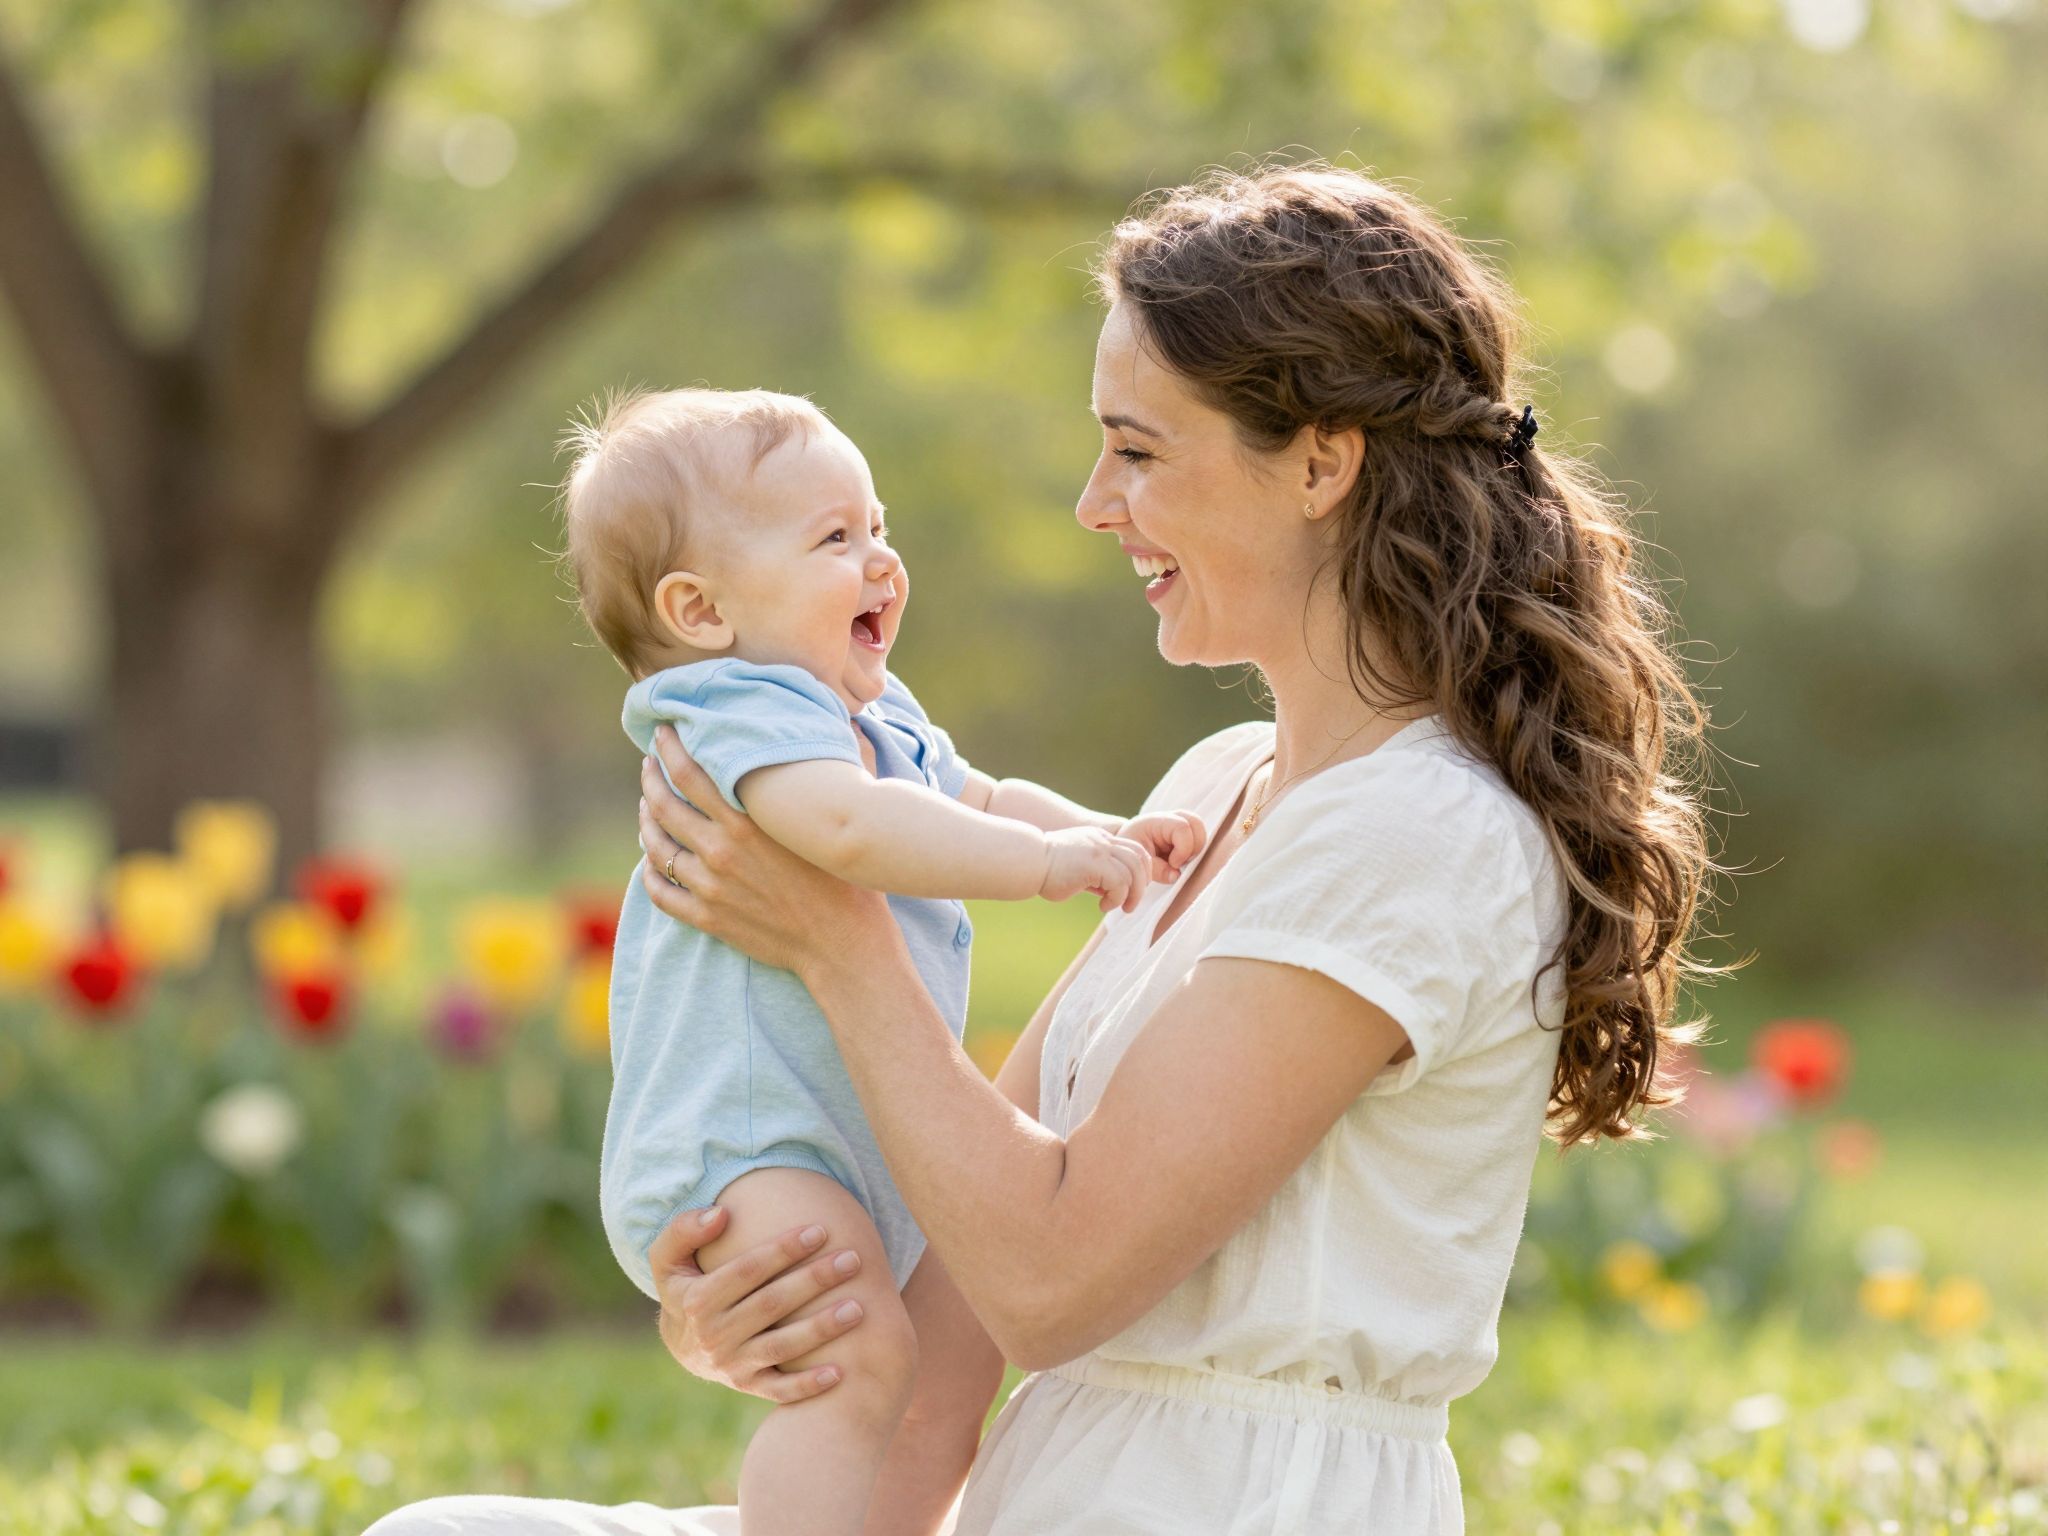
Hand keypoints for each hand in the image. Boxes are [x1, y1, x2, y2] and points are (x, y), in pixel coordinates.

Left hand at [637, 724, 892, 976]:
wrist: (845, 947)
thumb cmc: (852, 879)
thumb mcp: (845, 816)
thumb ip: (843, 764)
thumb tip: (851, 723)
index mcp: (749, 822)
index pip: (691, 772)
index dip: (671, 748)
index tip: (663, 731)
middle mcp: (722, 851)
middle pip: (664, 805)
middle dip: (651, 778)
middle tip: (649, 763)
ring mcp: (710, 887)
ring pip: (656, 846)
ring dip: (645, 821)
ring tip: (646, 807)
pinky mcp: (708, 919)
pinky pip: (660, 892)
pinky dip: (649, 872)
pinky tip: (651, 860)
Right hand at [648, 1204, 867, 1403]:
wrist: (683, 1344)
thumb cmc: (685, 1286)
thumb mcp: (669, 1257)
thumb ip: (685, 1229)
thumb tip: (722, 1214)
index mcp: (696, 1301)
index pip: (747, 1271)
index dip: (783, 1250)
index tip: (820, 1230)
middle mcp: (713, 1336)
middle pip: (772, 1305)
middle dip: (814, 1281)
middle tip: (852, 1260)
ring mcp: (731, 1364)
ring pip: (782, 1347)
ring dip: (822, 1329)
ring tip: (858, 1308)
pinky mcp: (747, 1385)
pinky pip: (780, 1390)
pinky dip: (808, 1386)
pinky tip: (840, 1372)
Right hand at [1039, 825, 1150, 912]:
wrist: (1027, 863)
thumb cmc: (1046, 871)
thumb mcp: (1078, 869)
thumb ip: (1096, 875)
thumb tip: (1112, 892)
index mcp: (1099, 839)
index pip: (1134, 848)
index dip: (1141, 870)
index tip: (1132, 890)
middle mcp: (1103, 840)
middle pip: (1140, 857)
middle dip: (1142, 883)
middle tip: (1131, 903)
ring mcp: (1100, 850)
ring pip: (1134, 871)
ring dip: (1132, 894)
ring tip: (1121, 907)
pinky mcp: (1095, 864)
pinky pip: (1120, 882)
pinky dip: (1117, 898)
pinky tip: (1103, 906)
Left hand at [1116, 810, 1207, 882]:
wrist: (1125, 849)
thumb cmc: (1130, 852)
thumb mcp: (1137, 862)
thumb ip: (1156, 870)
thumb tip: (1176, 875)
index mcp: (1156, 822)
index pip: (1182, 827)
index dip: (1184, 849)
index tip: (1173, 864)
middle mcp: (1170, 818)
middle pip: (1197, 824)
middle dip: (1194, 848)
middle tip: (1177, 862)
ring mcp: (1178, 824)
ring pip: (1201, 831)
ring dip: (1195, 851)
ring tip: (1178, 862)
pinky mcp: (1184, 833)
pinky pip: (1198, 839)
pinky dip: (1193, 852)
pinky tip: (1179, 860)